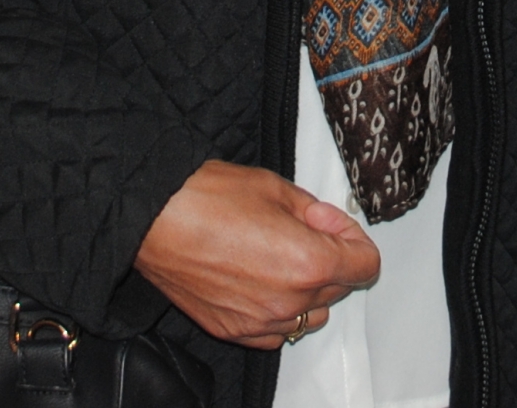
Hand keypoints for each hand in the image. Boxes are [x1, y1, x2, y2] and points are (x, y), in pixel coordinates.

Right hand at [133, 159, 380, 349]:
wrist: (150, 219)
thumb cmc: (204, 197)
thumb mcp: (274, 187)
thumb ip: (313, 212)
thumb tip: (328, 225)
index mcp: (308, 262)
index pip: (366, 265)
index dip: (355, 239)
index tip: (335, 226)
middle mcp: (289, 300)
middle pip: (340, 290)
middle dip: (331, 259)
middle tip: (304, 230)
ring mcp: (260, 321)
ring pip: (310, 315)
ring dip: (308, 290)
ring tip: (279, 257)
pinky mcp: (233, 330)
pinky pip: (275, 330)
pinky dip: (278, 310)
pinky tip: (260, 280)